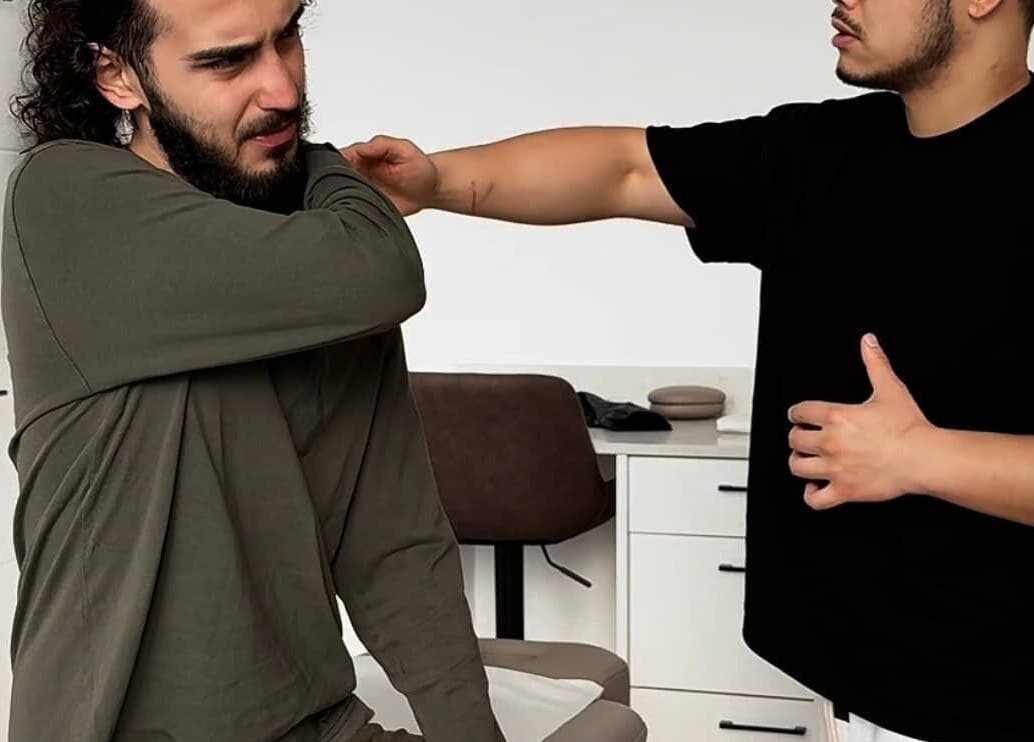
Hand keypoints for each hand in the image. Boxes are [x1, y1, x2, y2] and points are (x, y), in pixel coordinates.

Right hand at [341, 135, 438, 216]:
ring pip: (340, 193)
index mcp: (364, 156)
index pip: (340, 157)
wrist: (431, 190)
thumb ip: (382, 145)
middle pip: (335, 176)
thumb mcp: (404, 149)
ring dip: (343, 196)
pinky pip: (353, 208)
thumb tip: (361, 147)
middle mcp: (360, 173)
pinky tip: (359, 208)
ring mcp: (362, 190)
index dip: (336, 163)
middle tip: (348, 187)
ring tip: (356, 198)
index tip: (340, 169)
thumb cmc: (420, 168)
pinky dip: (352, 210)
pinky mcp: (368, 205)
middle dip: (335, 182)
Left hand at [787, 333, 932, 509]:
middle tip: (803, 438)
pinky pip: (815, 499)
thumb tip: (868, 342)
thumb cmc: (909, 427)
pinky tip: (814, 487)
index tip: (799, 416)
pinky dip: (810, 494)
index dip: (797, 414)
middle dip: (797, 437)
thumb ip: (875, 363)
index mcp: (837, 417)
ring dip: (798, 462)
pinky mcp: (845, 490)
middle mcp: (831, 442)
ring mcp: (835, 468)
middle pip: (794, 440)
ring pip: (797, 467)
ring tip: (805, 460)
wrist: (924, 457)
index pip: (799, 412)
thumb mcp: (890, 389)